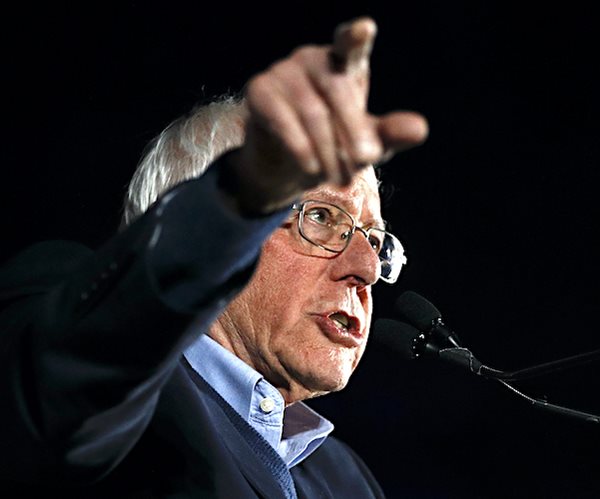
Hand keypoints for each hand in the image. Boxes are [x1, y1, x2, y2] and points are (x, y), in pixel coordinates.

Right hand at [228, 17, 427, 213]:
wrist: (284, 167)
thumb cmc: (332, 146)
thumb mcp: (365, 144)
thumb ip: (389, 134)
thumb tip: (419, 129)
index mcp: (342, 64)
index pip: (350, 44)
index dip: (355, 37)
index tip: (364, 29)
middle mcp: (311, 59)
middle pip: (338, 90)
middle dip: (354, 131)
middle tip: (367, 160)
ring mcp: (283, 72)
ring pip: (313, 112)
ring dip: (329, 151)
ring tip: (339, 178)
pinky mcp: (259, 91)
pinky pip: (283, 120)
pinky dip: (301, 149)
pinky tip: (310, 168)